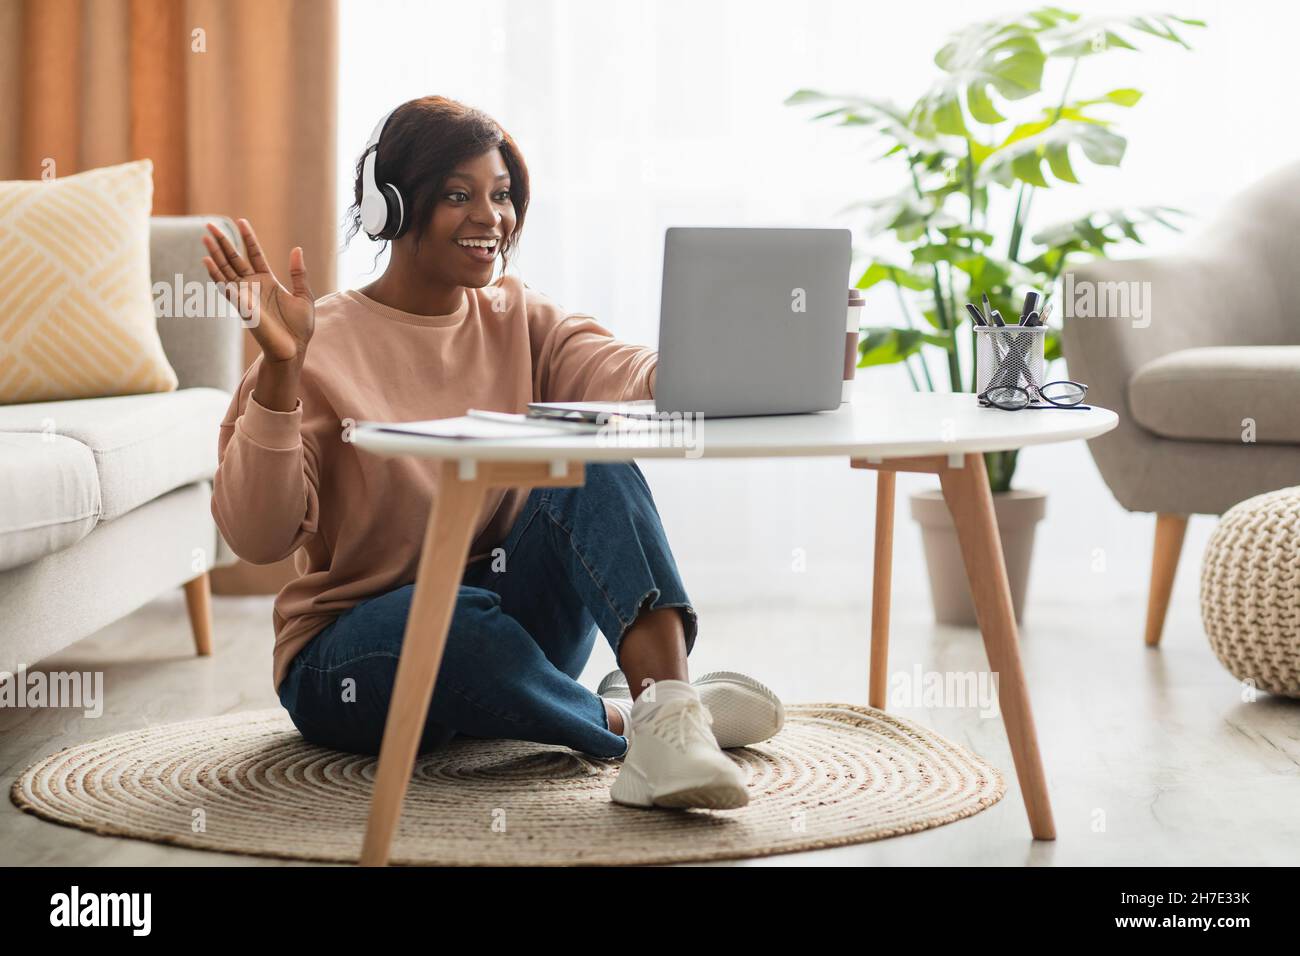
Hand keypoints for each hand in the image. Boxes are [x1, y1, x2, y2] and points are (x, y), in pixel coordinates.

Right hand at [202, 219, 314, 364]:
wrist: (294, 348)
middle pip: (234, 258)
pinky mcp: (241, 305)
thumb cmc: (300, 327)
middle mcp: (253, 286)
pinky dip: (215, 274)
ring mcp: (245, 295)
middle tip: (210, 224)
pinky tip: (206, 261)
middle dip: (223, 241)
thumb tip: (297, 249)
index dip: (247, 238)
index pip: (254, 254)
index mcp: (267, 281)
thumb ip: (298, 273)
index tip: (241, 221)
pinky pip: (225, 287)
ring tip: (205, 236)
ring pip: (226, 269)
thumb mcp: (304, 295)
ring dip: (215, 254)